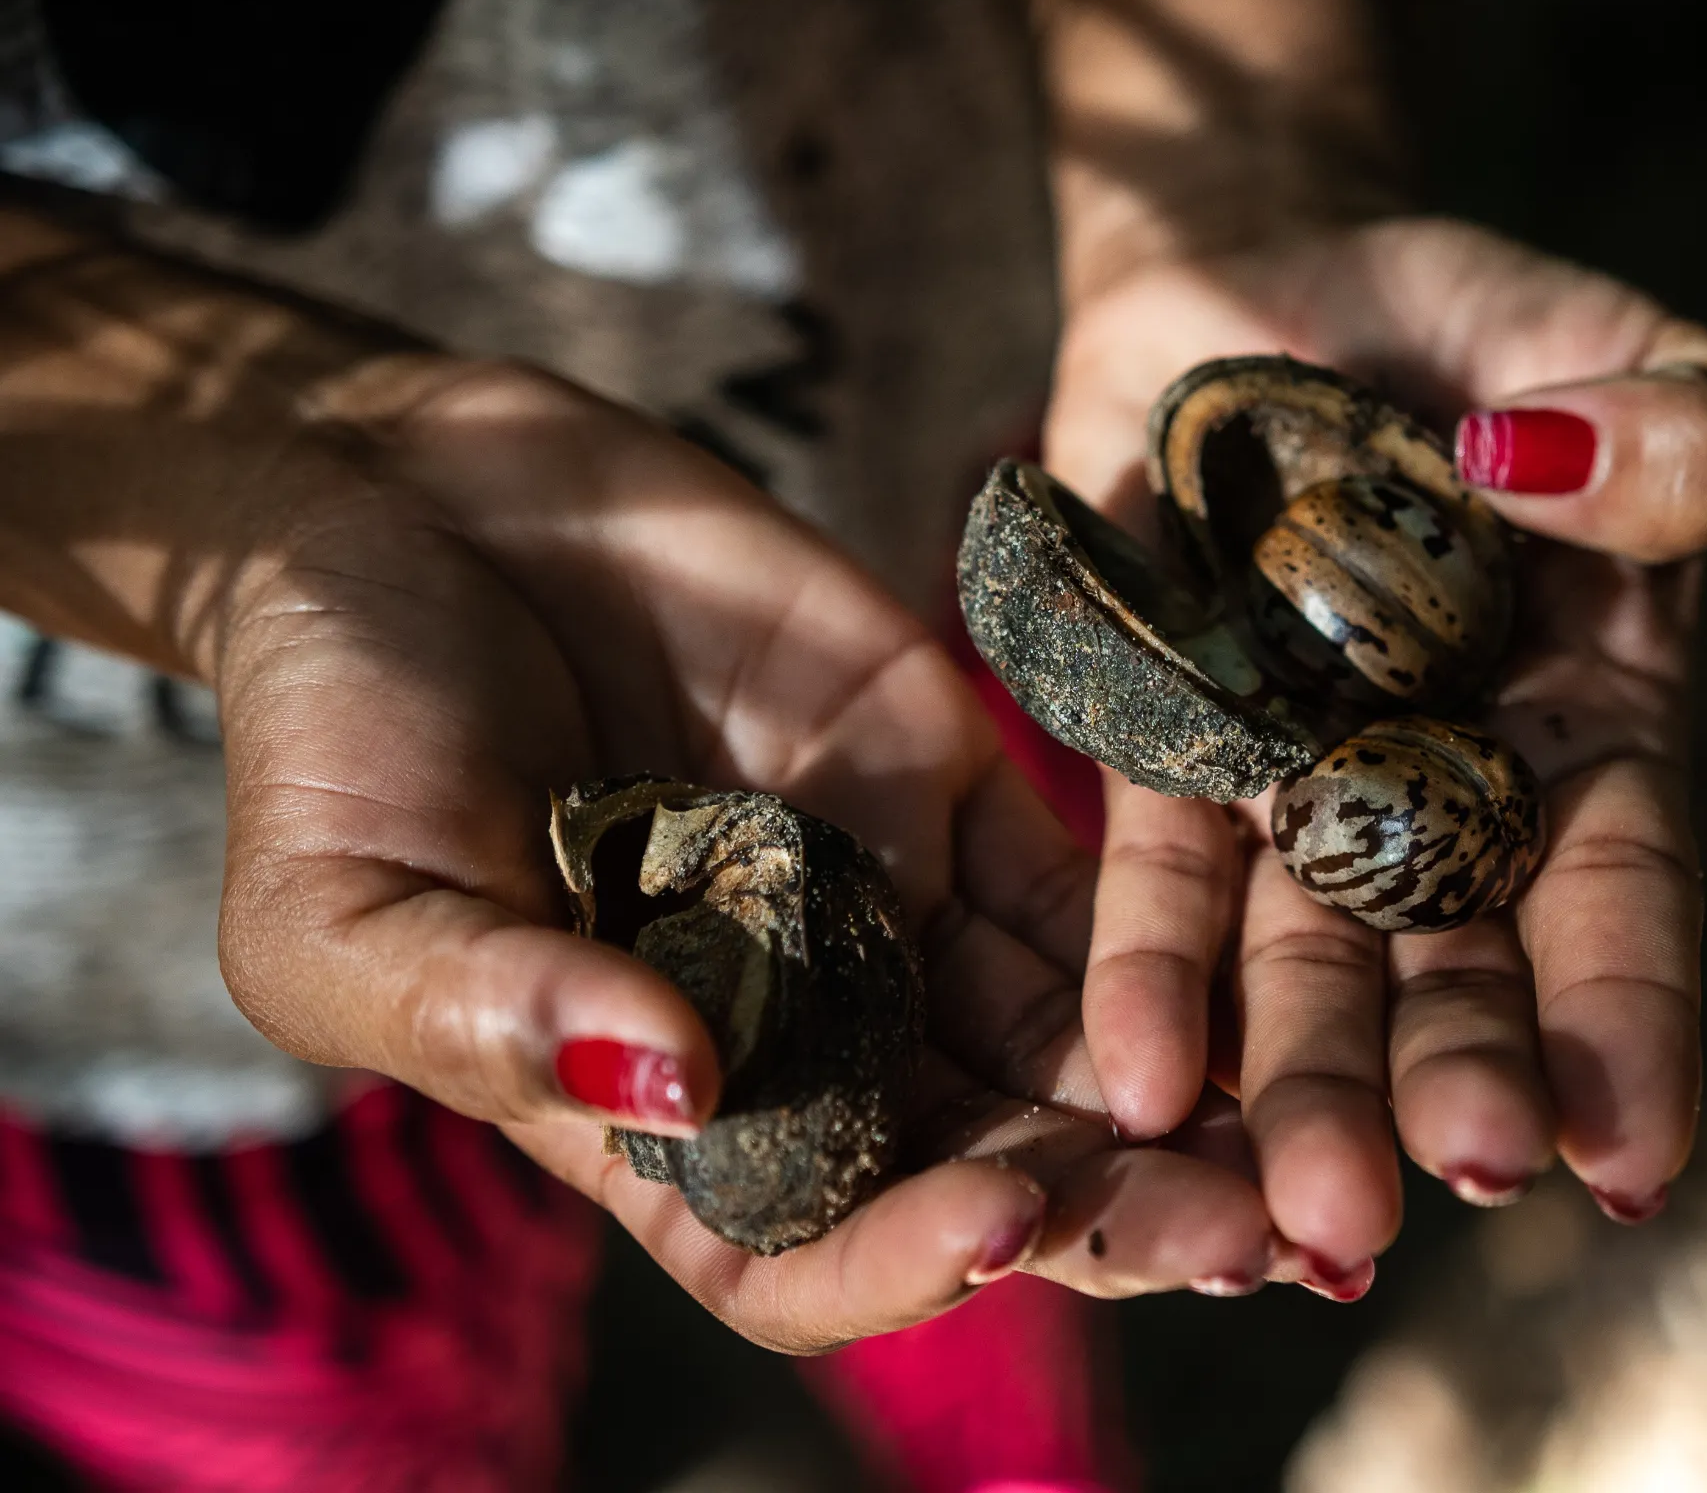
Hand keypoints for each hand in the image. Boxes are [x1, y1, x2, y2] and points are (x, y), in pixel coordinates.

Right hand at [185, 361, 1276, 1344]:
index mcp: (656, 1118)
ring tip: (1312, 1134)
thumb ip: (491, 1008)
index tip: (998, 1229)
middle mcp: (800, 1037)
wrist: (412, 505)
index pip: (799, 1248)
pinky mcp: (951, 775)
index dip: (900, 1264)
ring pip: (1070, 1042)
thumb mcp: (342, 904)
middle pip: (985, 1165)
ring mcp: (888, 907)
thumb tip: (673, 1083)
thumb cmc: (330, 728)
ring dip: (1190, 1097)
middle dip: (1117, 1211)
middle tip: (1256, 1237)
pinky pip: (1090, 868)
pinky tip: (1284, 951)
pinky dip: (1183, 920)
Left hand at [1043, 217, 1706, 1284]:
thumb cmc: (1480, 328)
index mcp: (1589, 724)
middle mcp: (1443, 789)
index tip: (1628, 1162)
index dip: (1630, 1025)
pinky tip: (1130, 1081)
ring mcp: (1292, 780)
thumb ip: (1675, 424)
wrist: (1272, 283)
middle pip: (1451, 968)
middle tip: (1431, 1199)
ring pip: (1297, 961)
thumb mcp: (1623, 344)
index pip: (1620, 895)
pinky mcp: (1153, 738)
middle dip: (1443, 1085)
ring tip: (1283, 1213)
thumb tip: (1551, 467)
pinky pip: (1152, 865)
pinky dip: (1146, 968)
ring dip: (1292, 1084)